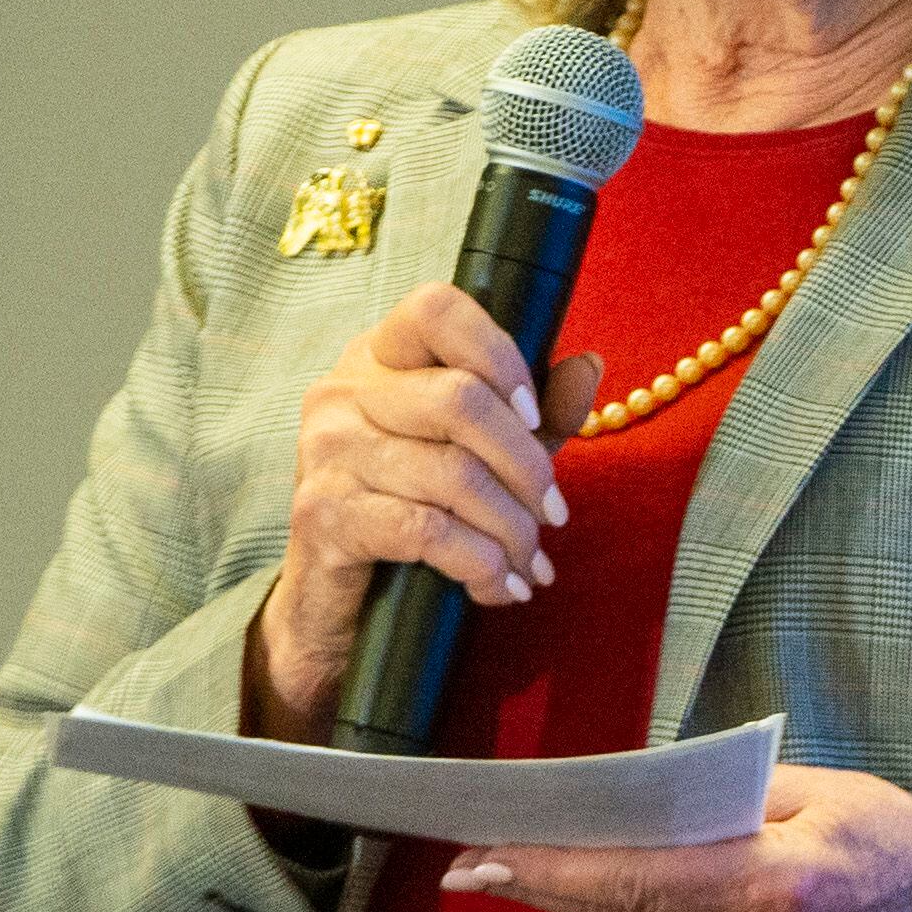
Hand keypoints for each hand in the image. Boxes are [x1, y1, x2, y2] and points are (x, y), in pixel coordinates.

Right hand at [249, 284, 601, 741]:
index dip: (500, 355)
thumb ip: (536, 413)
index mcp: (380, 359)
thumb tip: (588, 365)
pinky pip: (426, 530)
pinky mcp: (322, 514)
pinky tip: (499, 588)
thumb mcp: (487, 457)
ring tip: (530, 563)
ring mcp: (325, 450)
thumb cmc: (416, 511)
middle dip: (527, 467)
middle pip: (462, 400)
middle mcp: (342, 392)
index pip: (435, 309)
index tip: (537, 417)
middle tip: (554, 515)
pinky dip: (481, 565)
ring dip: (512, 529)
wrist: (338, 602)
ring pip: (453, 474)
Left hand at [440, 763, 911, 911]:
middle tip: (479, 859)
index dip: (555, 870)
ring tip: (537, 871)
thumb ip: (724, 797)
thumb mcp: (817, 790)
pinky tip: (635, 904)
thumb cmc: (885, 834)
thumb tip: (629, 800)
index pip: (639, 876)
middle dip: (549, 884)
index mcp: (778, 884)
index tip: (484, 858)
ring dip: (590, 907)